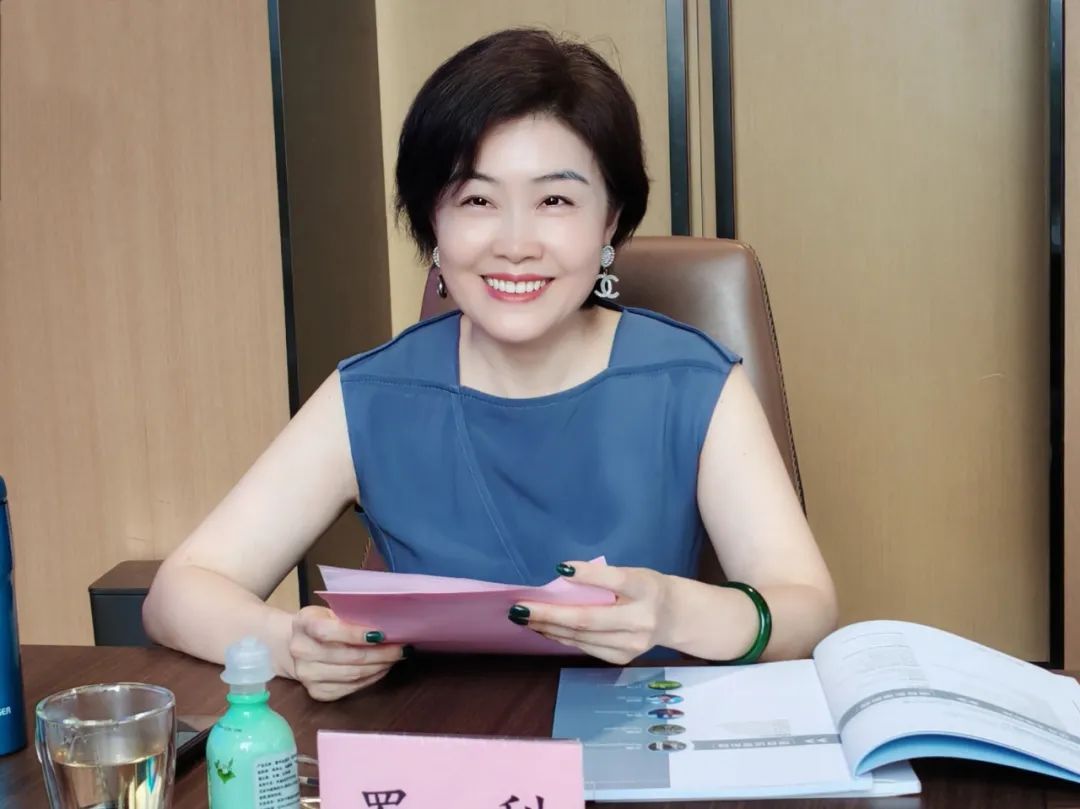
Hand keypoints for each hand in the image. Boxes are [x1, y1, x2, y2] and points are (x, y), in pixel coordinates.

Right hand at [288, 606, 407, 700]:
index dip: (356, 634)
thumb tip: (389, 624)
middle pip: (346, 657)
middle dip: (379, 654)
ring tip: (395, 658)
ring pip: (351, 675)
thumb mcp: (331, 611)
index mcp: (303, 623)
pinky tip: (382, 669)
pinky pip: (350, 688)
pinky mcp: (316, 692)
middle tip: (401, 648)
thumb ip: (351, 617)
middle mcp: (301, 651)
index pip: (328, 632)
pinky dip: (371, 679)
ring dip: (379, 667)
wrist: (295, 644)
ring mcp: (306, 675)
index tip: (382, 634)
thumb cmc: (323, 623)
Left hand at [511, 561, 674, 663]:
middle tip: (520, 608)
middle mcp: (641, 620)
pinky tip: (544, 629)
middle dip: (549, 614)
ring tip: (524, 618)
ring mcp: (632, 644)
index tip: (560, 569)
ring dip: (548, 628)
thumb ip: (604, 579)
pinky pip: (585, 647)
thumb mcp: (632, 574)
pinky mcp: (622, 658)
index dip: (588, 576)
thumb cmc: (645, 588)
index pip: (616, 580)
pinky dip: (561, 637)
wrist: (674, 617)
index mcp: (645, 589)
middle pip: (588, 618)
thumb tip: (560, 581)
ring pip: (582, 637)